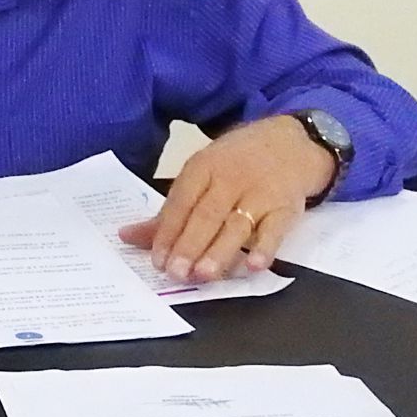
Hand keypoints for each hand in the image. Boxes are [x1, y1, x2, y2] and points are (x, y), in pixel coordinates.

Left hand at [118, 116, 335, 283]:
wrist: (291, 141)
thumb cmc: (238, 163)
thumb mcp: (202, 175)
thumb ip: (169, 212)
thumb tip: (126, 236)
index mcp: (203, 167)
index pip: (181, 202)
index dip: (168, 232)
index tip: (158, 260)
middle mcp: (230, 179)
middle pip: (207, 215)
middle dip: (190, 244)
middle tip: (177, 272)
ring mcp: (260, 193)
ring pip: (237, 225)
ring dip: (220, 251)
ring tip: (204, 274)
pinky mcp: (286, 207)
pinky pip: (275, 230)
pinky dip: (265, 248)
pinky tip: (253, 266)